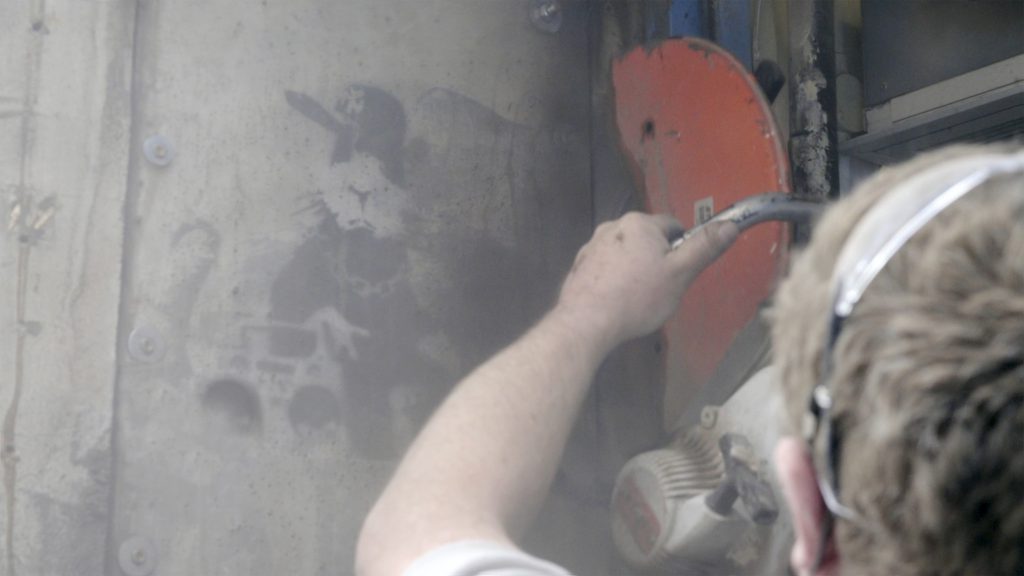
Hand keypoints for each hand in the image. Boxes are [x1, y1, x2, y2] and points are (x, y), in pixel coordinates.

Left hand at [555, 212, 738, 348]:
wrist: (586, 322)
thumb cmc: (638, 298)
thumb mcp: (680, 273)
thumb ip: (704, 247)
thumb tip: (730, 225)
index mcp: (639, 223)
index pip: (673, 226)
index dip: (681, 248)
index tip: (680, 272)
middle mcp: (612, 226)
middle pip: (647, 239)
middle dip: (656, 260)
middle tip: (660, 289)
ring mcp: (591, 246)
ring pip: (625, 254)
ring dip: (634, 269)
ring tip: (636, 299)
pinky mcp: (579, 266)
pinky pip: (606, 268)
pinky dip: (614, 280)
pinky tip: (616, 301)